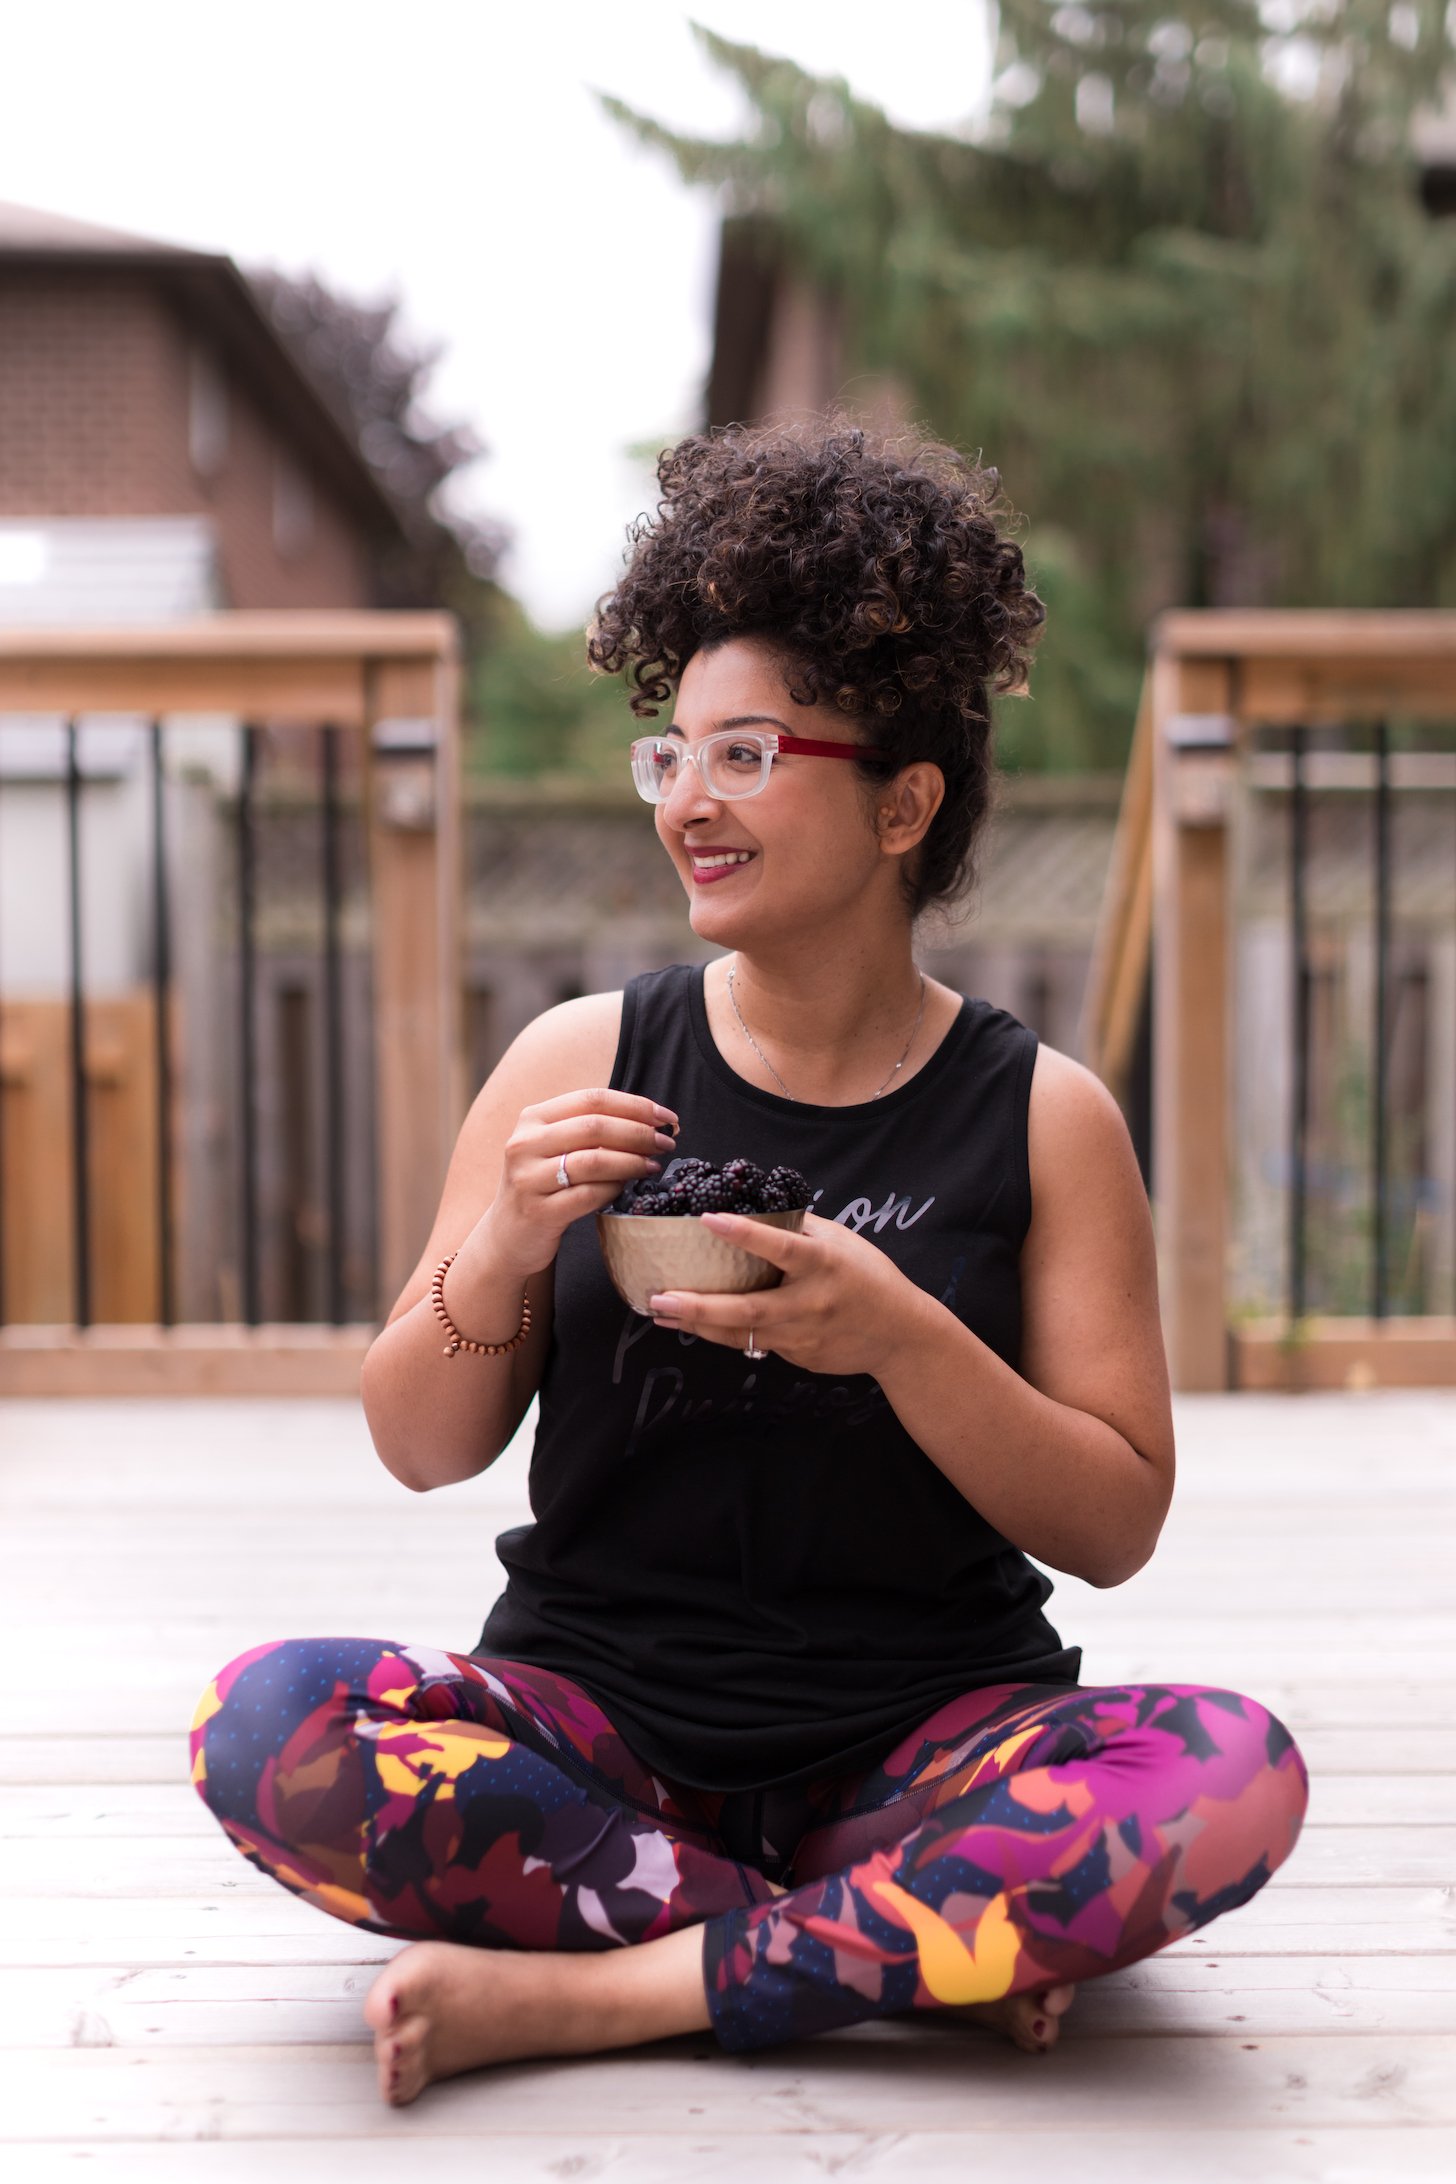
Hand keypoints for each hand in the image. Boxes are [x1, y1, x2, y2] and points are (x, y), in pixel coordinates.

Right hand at [482, 1087, 677, 1277]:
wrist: (508, 1236)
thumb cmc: (543, 1185)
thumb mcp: (554, 1148)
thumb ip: (590, 1130)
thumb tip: (650, 1120)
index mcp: (533, 1118)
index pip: (591, 1099)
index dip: (634, 1105)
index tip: (666, 1117)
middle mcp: (525, 1144)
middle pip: (594, 1127)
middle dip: (639, 1133)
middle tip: (666, 1143)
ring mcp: (528, 1178)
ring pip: (593, 1161)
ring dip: (632, 1161)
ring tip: (653, 1165)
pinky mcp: (538, 1212)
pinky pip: (587, 1195)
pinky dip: (614, 1189)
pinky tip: (627, 1188)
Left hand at [646, 1211, 921, 1377]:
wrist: (901, 1335)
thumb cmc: (870, 1277)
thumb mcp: (842, 1242)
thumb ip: (800, 1230)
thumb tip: (753, 1209)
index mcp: (825, 1264)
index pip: (782, 1247)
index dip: (745, 1234)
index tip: (708, 1219)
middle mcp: (811, 1302)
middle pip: (748, 1308)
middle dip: (699, 1306)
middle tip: (659, 1298)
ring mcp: (804, 1335)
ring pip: (742, 1333)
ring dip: (698, 1324)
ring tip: (661, 1312)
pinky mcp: (799, 1356)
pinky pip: (755, 1343)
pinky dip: (724, 1333)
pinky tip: (695, 1324)